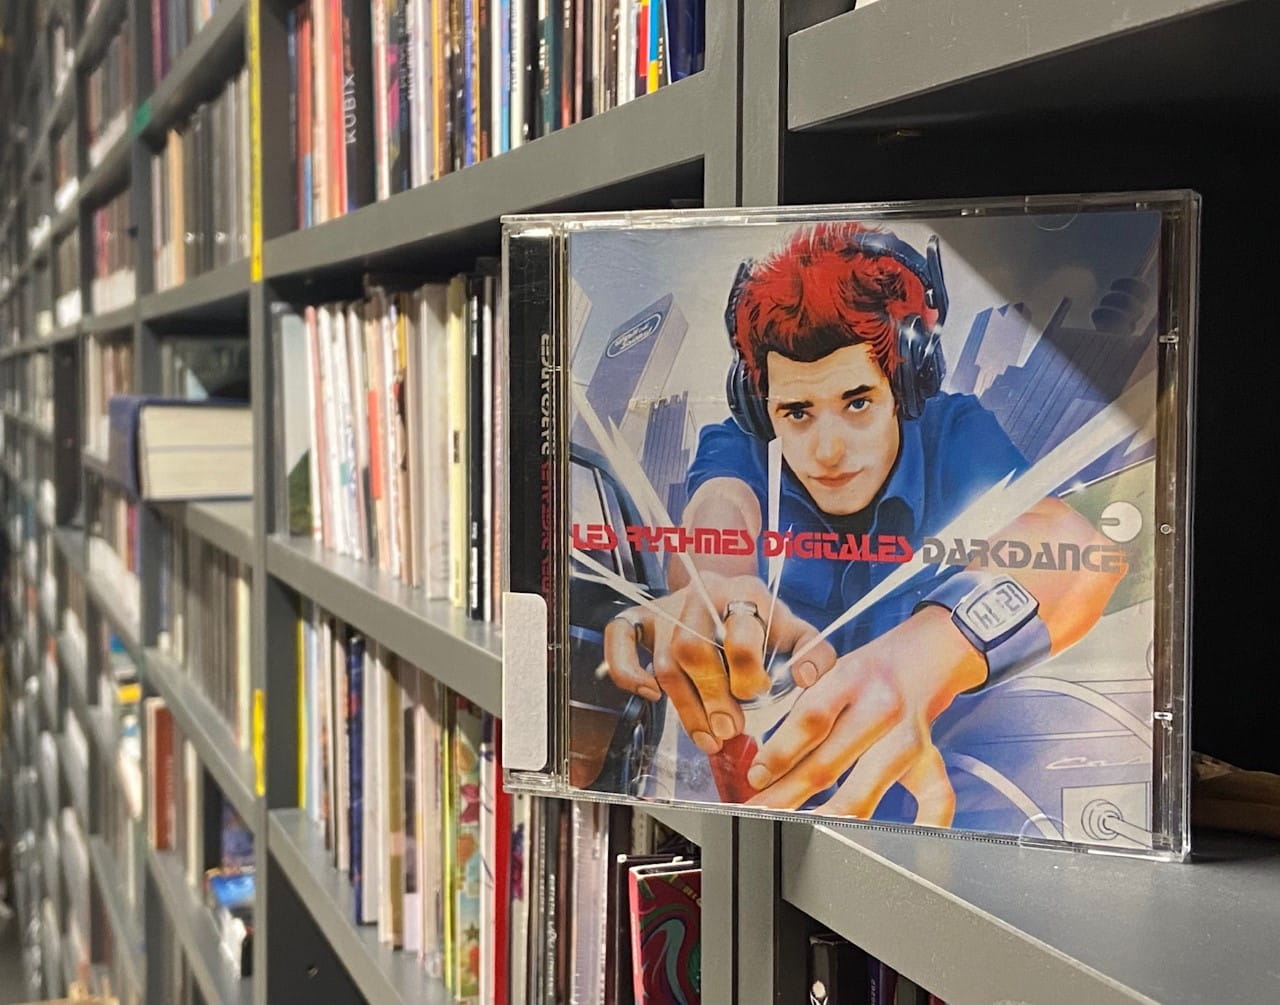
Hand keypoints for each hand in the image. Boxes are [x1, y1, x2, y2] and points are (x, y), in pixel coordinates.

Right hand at [602, 572, 836, 755]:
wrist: (729, 592)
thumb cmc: (765, 623)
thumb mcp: (797, 630)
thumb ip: (813, 654)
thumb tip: (805, 679)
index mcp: (746, 592)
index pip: (742, 632)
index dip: (748, 673)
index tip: (756, 696)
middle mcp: (703, 595)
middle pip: (695, 649)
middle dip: (713, 698)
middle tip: (730, 729)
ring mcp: (668, 606)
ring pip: (665, 661)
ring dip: (685, 707)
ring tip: (708, 738)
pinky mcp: (642, 617)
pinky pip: (619, 637)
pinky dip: (627, 670)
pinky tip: (651, 696)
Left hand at [744, 606, 986, 826]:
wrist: (923, 655)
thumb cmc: (865, 672)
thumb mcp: (829, 670)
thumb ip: (804, 710)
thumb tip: (764, 762)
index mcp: (850, 678)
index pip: (811, 720)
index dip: (779, 752)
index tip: (755, 778)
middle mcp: (881, 708)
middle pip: (828, 763)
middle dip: (786, 794)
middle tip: (757, 812)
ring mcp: (907, 738)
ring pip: (864, 791)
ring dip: (823, 815)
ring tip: (792, 827)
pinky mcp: (930, 758)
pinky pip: (935, 798)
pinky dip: (922, 825)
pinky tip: (890, 846)